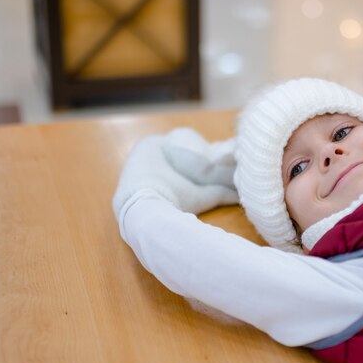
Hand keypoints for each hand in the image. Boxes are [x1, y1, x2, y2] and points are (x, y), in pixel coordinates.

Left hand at [112, 135, 238, 219]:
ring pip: (154, 171)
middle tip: (197, 179)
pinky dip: (155, 189)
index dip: (193, 154)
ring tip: (184, 190)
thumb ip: (220, 194)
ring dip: (167, 178)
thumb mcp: (199, 195)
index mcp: (152, 144)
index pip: (177, 144)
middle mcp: (137, 153)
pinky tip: (165, 197)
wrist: (143, 218)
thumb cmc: (172, 196)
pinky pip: (144, 184)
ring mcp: (128, 171)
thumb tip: (240, 197)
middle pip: (166, 158)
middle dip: (180, 167)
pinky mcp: (122, 190)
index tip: (206, 165)